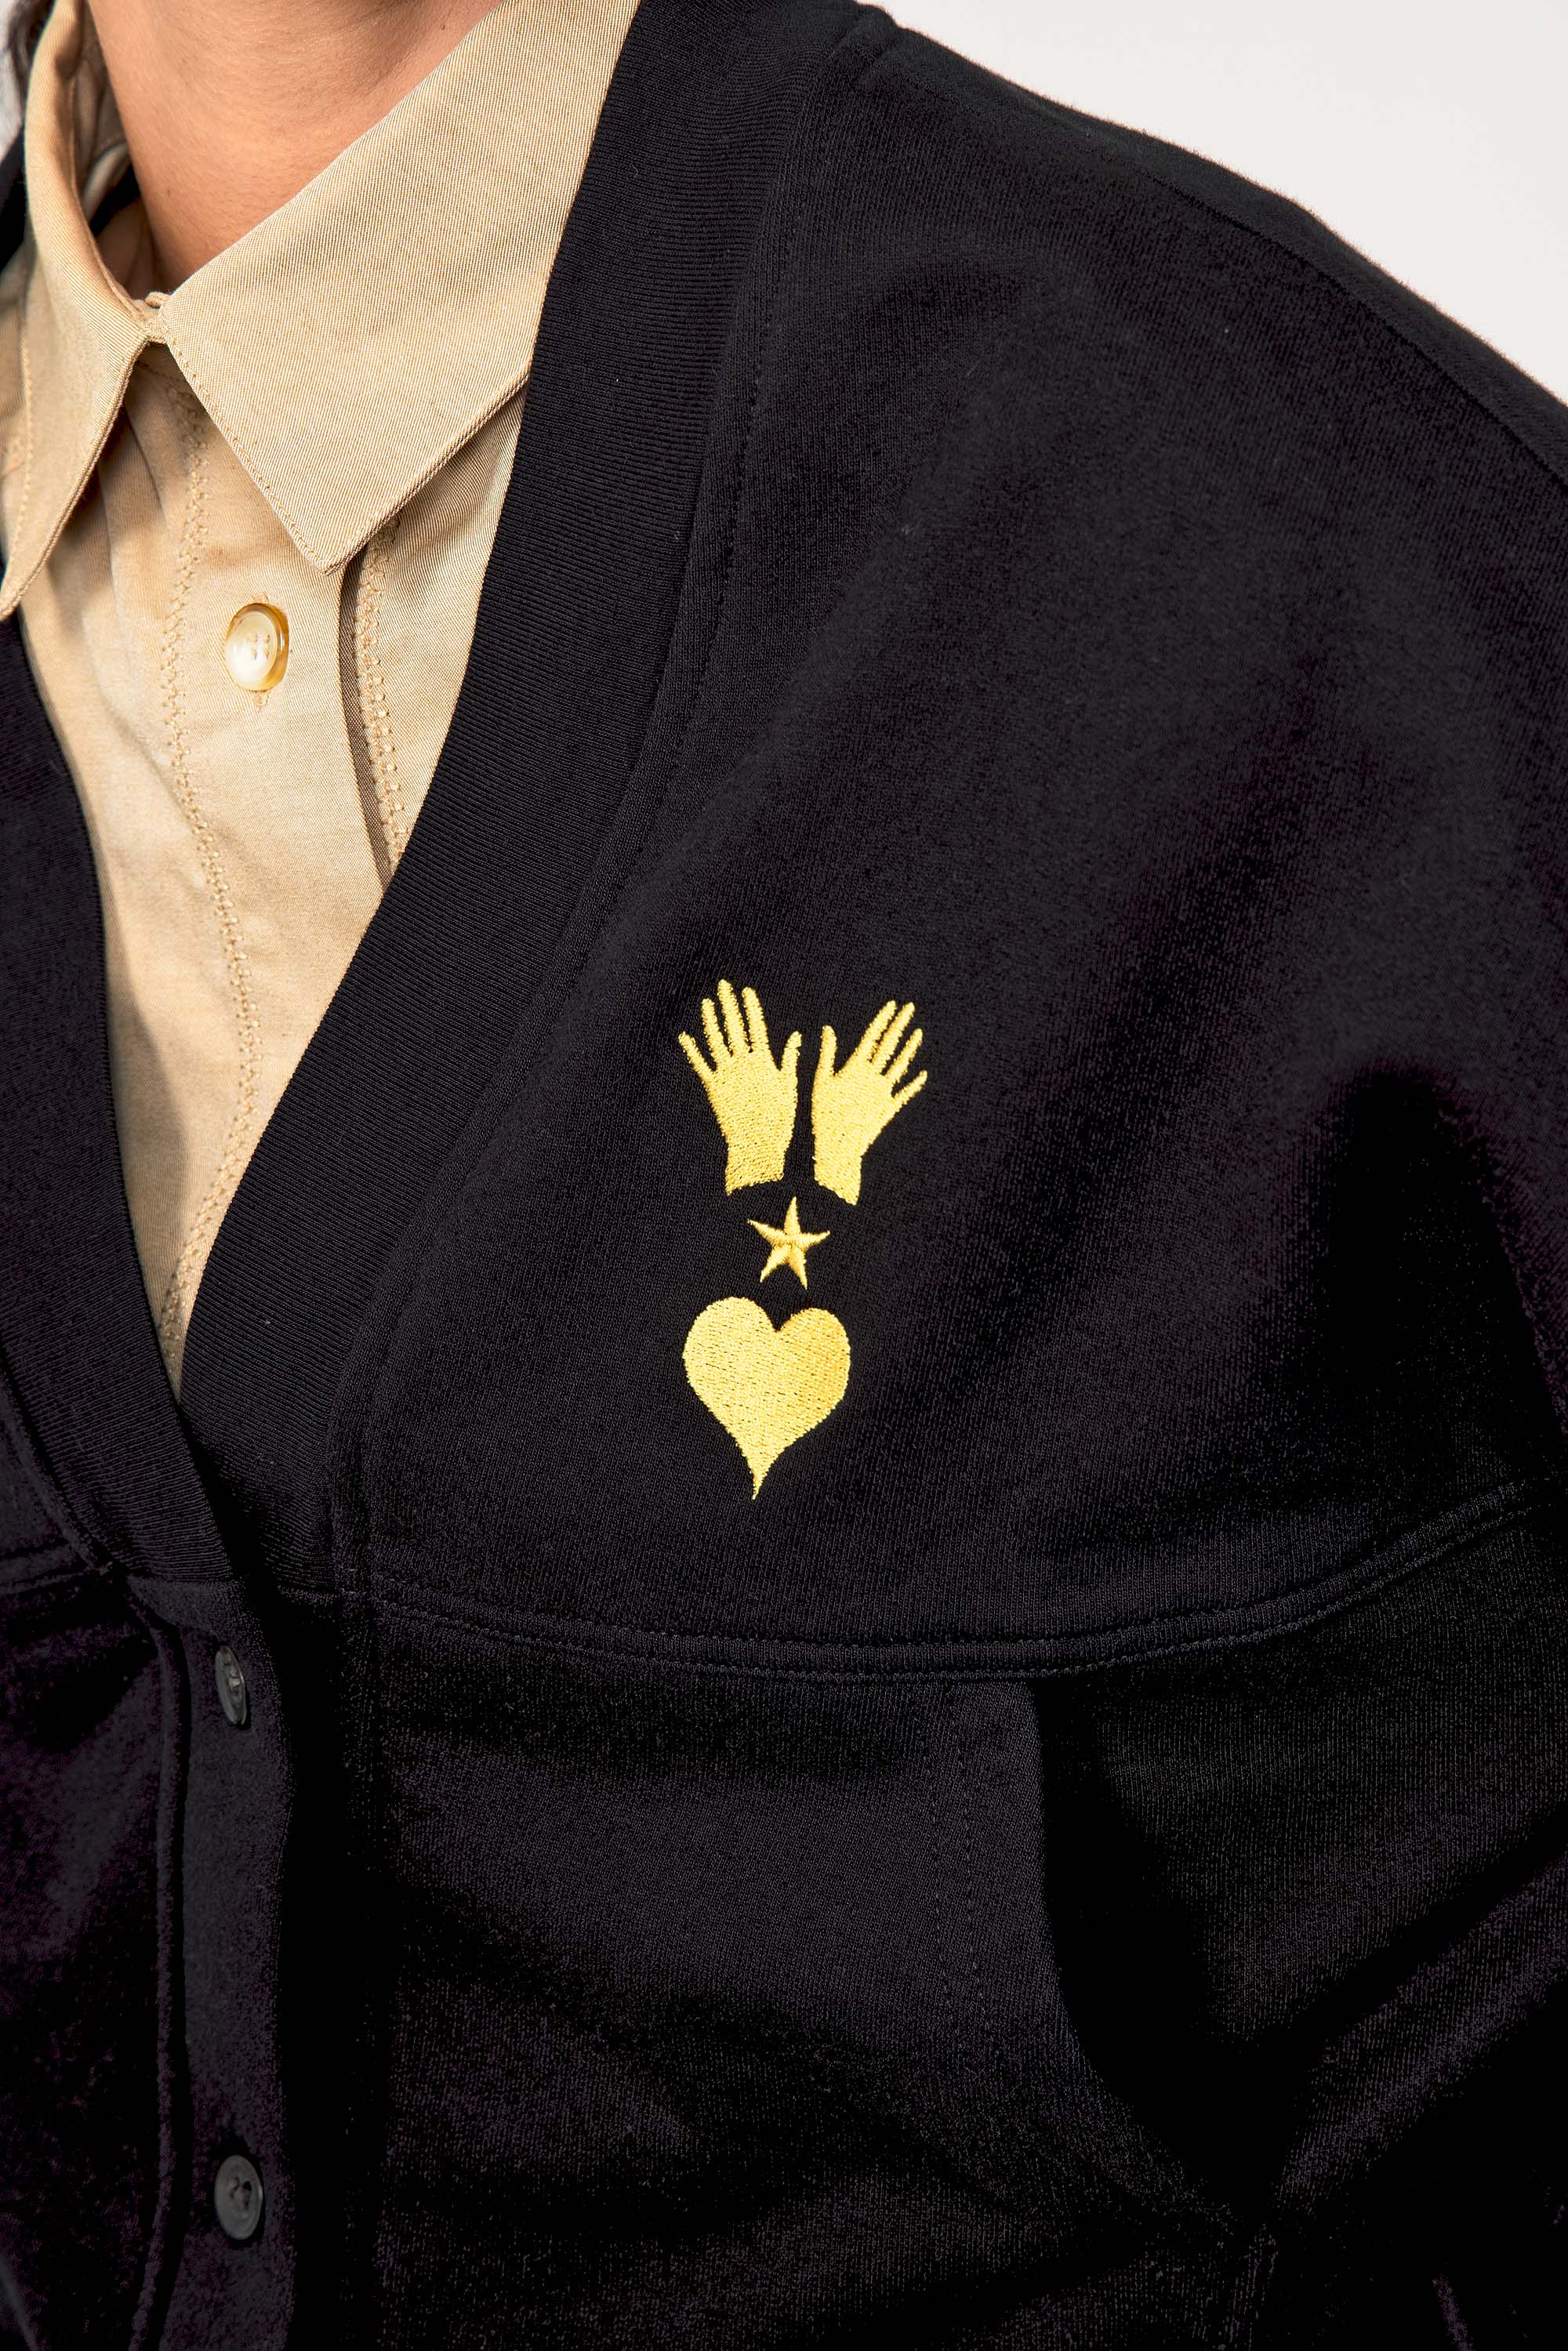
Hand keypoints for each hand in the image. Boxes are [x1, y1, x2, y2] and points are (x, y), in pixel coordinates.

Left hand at [678, 980, 801, 1191]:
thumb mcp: (788, 1086)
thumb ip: (789, 1059)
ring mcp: (726, 1074)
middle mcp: (742, 1063)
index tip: (746, 991)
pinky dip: (691, 1050)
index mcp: (762, 1061)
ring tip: (707, 1003)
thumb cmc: (778, 1118)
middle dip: (728, 1004)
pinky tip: (684, 1037)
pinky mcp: (712, 1087)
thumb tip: (796, 1035)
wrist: (757, 1144)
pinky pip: (699, 1064)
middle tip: (723, 985)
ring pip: (715, 1040)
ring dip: (710, 1020)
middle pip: (734, 1027)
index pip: (756, 1027)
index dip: (750, 1007)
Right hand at [811, 1000, 926, 1204]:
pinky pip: (904, 1092)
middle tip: (910, 1008)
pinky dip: (914, 1083)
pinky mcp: (889, 1108)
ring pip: (900, 1065)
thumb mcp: (821, 1081)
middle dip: (900, 1024)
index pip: (873, 1036)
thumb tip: (828, 1029)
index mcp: (856, 1068)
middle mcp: (874, 1077)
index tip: (892, 1004)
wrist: (839, 1146)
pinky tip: (922, 1074)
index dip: (883, 1019)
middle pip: (890, 1045)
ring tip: (918, 1032)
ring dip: (910, 1048)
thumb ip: (827, 1054)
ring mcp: (884, 1092)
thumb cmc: (823, 1114)